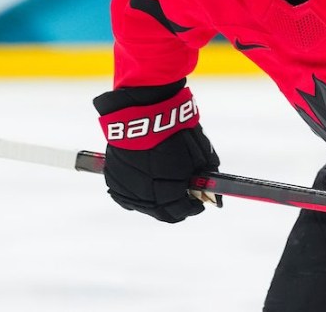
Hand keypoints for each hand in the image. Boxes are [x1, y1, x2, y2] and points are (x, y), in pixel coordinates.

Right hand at [94, 79, 220, 222]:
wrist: (143, 114)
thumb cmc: (176, 132)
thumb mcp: (200, 154)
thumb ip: (205, 175)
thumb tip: (211, 187)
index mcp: (169, 193)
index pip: (182, 211)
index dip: (193, 207)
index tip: (198, 202)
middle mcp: (146, 197)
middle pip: (163, 213)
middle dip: (175, 206)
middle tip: (183, 196)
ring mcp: (128, 189)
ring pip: (144, 205)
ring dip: (156, 200)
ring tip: (163, 184)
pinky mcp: (114, 179)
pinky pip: (127, 195)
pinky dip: (138, 192)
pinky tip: (146, 181)